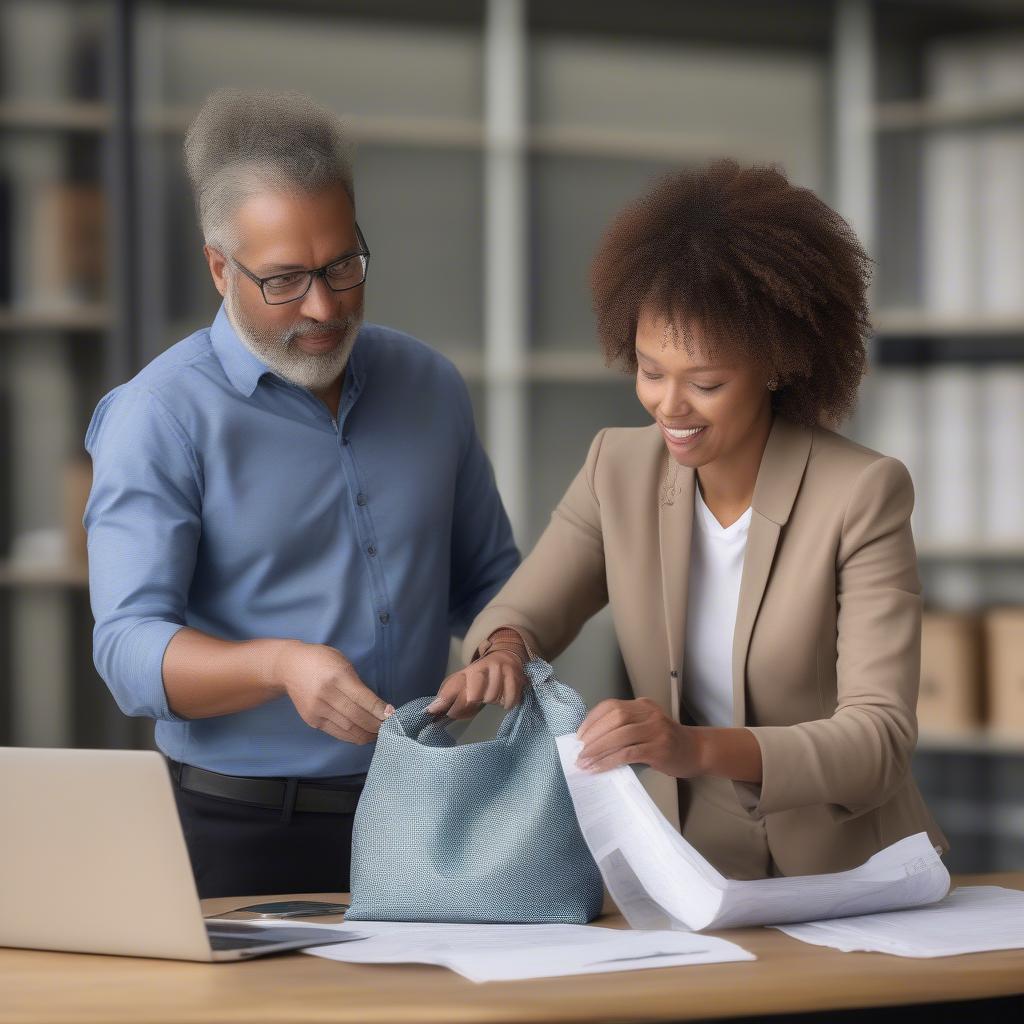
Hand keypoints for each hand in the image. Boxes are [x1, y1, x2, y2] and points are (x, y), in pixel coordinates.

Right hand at [271, 640, 392, 743]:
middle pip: (355, 716)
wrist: (289, 666)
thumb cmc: (321, 660)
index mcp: (336, 676)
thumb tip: (378, 706)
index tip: (392, 715)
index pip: (362, 698)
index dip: (378, 709)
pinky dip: (352, 736)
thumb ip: (357, 683)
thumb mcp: (342, 662)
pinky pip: (336, 732)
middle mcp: (326, 694)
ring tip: (379, 735)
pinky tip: (362, 735)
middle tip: (390, 728)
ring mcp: (317, 709)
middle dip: (375, 725)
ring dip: (366, 734)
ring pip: (347, 728)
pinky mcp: (311, 720)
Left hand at [425, 652, 525, 719]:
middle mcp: (483, 666)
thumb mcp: (462, 681)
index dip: (447, 702)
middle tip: (476, 703)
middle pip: (473, 697)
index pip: (454, 686)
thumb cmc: (481, 676)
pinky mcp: (516, 676)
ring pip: (492, 699)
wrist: (506, 656)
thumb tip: (430, 710)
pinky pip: (509, 701)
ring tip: (491, 696)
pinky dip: (506, 704)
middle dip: (472, 706)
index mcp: (468, 669)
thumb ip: (447, 696)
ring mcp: (501, 670)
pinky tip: (504, 697)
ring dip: (492, 702)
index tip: (443, 713)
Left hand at [575, 698, 702, 776]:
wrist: (698, 751)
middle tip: (579, 752)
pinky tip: (599, 768)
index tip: (579, 736)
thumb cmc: (667, 742)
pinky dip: (610, 760)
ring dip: (598, 750)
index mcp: (642, 705)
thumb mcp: (646, 726)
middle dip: (593, 736)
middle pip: (614, 718)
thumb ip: (625, 728)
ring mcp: (656, 730)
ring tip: (584, 762)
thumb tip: (591, 742)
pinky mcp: (659, 748)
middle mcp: (649, 714)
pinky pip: (628, 753)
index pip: (611, 706)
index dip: (592, 720)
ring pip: (620, 736)